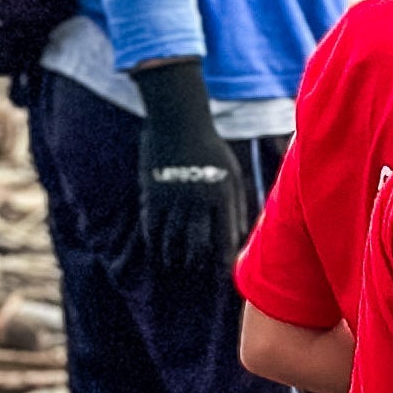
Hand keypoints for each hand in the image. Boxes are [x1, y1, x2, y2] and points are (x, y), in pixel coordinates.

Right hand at [133, 58, 245, 275]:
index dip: (222, 257)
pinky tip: (154, 247)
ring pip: (171, 236)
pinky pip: (152, 222)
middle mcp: (198, 199)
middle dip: (195, 260)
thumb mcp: (231, 172)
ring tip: (172, 265)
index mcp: (221, 194)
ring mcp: (173, 196)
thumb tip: (240, 234)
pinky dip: (152, 238)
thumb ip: (237, 203)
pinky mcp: (153, 191)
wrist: (179, 121)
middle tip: (193, 270)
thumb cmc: (210, 147)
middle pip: (196, 241)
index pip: (224, 235)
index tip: (220, 272)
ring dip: (171, 254)